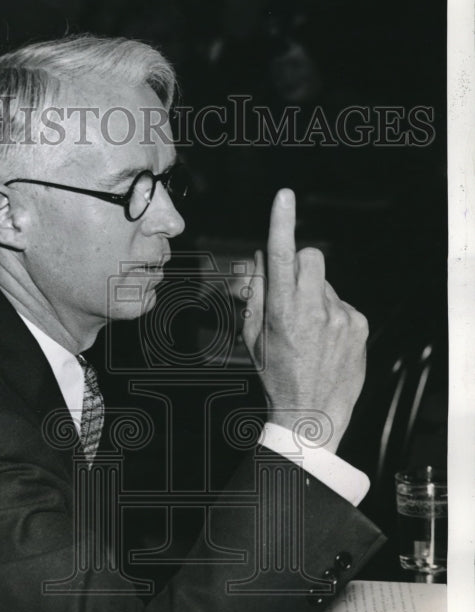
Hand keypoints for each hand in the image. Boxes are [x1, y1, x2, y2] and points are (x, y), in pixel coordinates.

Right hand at [241, 189, 367, 453]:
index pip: (279, 257)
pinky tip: (324, 339)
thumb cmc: (277, 377)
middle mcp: (313, 309)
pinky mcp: (358, 324)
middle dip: (298, 263)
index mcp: (281, 312)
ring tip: (308, 330)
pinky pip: (342, 303)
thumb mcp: (253, 337)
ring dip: (314, 295)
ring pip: (325, 283)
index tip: (284, 197)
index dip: (281, 223)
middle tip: (290, 290)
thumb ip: (256, 294)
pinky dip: (331, 314)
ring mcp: (340, 316)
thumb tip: (260, 260)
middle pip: (310, 256)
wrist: (312, 414)